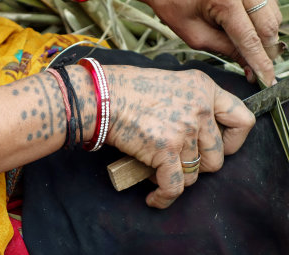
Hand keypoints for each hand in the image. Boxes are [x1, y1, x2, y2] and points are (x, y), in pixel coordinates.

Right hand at [104, 66, 254, 207]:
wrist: (102, 95)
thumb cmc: (129, 88)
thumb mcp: (172, 83)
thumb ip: (192, 103)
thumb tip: (198, 134)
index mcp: (204, 90)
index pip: (243, 121)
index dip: (234, 142)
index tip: (219, 148)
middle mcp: (200, 110)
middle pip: (216, 157)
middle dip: (198, 165)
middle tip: (178, 161)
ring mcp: (184, 131)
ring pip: (193, 174)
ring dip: (177, 177)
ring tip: (158, 170)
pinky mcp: (165, 151)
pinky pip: (174, 186)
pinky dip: (164, 197)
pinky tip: (155, 198)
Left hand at [143, 0, 281, 85]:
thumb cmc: (175, 7)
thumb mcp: (196, 35)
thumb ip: (225, 50)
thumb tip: (248, 66)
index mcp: (226, 2)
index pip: (250, 39)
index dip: (260, 62)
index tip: (267, 80)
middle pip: (269, 27)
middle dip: (266, 51)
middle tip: (258, 69)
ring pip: (273, 17)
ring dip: (266, 37)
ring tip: (251, 50)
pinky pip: (268, 7)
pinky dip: (263, 23)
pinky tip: (250, 32)